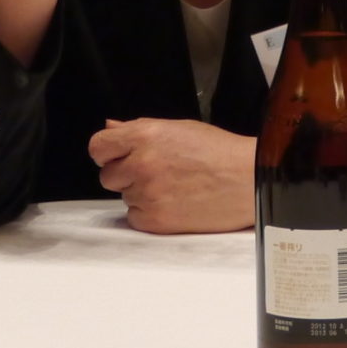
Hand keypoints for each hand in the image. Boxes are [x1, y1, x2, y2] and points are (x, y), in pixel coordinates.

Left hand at [89, 118, 253, 232]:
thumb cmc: (218, 152)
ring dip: (140, 194)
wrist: (248, 180)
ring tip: (172, 187)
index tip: (117, 157)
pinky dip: (148, 213)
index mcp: (144, 136)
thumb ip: (138, 129)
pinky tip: (173, 203)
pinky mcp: (155, 220)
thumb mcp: (177, 128)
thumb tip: (110, 127)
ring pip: (124, 197)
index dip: (107, 153)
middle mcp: (141, 164)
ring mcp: (147, 194)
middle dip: (126, 175)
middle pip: (108, 176)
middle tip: (155, 173)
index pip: (98, 147)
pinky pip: (134, 217)